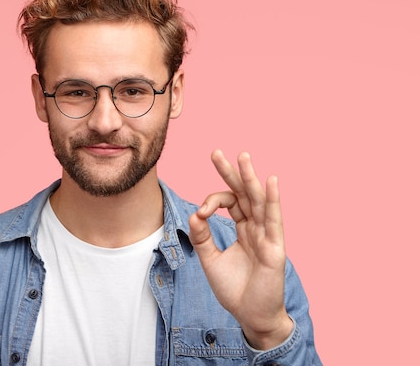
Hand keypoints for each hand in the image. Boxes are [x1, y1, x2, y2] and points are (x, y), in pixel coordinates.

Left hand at [188, 150, 293, 349]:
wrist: (250, 316)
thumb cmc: (234, 289)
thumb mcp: (210, 259)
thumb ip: (202, 237)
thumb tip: (194, 214)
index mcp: (243, 229)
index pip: (230, 202)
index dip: (213, 201)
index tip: (201, 212)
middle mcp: (256, 228)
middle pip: (244, 194)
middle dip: (231, 173)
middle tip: (217, 153)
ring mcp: (266, 236)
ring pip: (258, 201)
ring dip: (250, 178)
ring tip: (243, 156)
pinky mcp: (274, 248)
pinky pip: (274, 220)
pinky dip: (272, 200)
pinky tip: (270, 181)